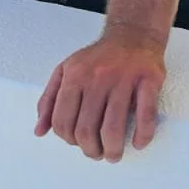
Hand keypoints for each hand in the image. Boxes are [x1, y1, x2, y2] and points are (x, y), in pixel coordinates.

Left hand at [35, 30, 166, 161]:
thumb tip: (40, 130)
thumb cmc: (98, 58)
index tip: (79, 144)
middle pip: (86, 129)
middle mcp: (97, 77)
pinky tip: (137, 143)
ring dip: (112, 150)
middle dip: (91, 150)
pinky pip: (145, 116)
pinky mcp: (148, 80)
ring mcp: (124, 78)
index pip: (63, 121)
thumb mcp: (66, 71)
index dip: (69, 140)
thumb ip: (48, 100)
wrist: (133, 34)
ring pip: (112, 128)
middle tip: (97, 153)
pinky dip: (142, 135)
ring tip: (113, 154)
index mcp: (74, 75)